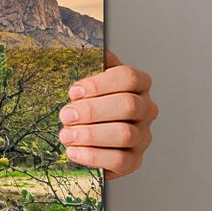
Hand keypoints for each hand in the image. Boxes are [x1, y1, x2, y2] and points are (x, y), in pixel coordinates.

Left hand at [58, 49, 156, 178]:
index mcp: (138, 84)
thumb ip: (90, 62)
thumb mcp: (88, 78)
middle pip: (128, 106)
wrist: (89, 135)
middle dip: (92, 111)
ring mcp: (143, 136)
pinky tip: (73, 151)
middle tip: (65, 115)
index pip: (129, 77)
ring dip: (90, 135)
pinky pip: (120, 160)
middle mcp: (146, 109)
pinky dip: (93, 157)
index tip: (73, 91)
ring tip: (66, 134)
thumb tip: (91, 49)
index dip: (100, 84)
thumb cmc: (89, 101)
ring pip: (125, 134)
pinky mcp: (134, 160)